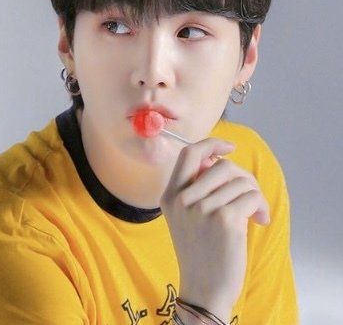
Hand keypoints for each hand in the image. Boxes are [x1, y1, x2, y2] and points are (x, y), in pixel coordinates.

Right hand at [160, 138, 269, 322]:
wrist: (204, 289)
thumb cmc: (200, 252)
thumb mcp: (186, 217)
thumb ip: (197, 188)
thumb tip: (219, 161)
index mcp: (170, 195)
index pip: (189, 154)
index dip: (211, 143)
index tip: (230, 147)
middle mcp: (183, 199)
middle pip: (221, 165)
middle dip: (243, 176)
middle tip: (250, 194)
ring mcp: (202, 209)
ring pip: (240, 181)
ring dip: (255, 194)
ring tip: (256, 212)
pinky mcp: (224, 220)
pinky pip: (251, 196)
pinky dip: (261, 205)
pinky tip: (260, 220)